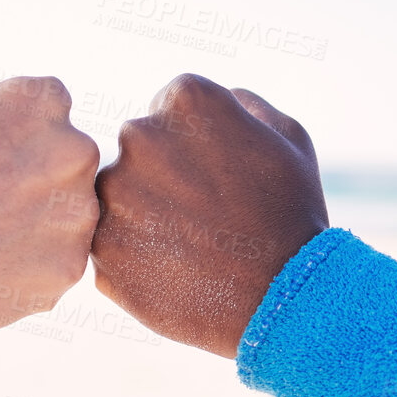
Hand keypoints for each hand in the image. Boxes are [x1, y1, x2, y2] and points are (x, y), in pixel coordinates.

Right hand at [0, 77, 100, 342]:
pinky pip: (54, 267)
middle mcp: (74, 151)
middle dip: (32, 183)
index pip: (47, 114)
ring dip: (34, 230)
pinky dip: (26, 273)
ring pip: (65, 221)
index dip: (11, 139)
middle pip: (65, 167)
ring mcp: (76, 215)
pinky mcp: (68, 269)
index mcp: (41, 101)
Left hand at [91, 74, 327, 356]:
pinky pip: (109, 242)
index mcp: (185, 101)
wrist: (285, 297)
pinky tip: (175, 268)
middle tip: (203, 213)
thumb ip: (244, 103)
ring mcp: (114, 194)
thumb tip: (219, 98)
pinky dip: (134, 255)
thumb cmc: (294, 213)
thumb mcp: (290, 137)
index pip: (167, 108)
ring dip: (143, 214)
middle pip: (138, 148)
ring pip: (118, 196)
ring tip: (190, 245)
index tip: (217, 174)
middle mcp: (139, 136)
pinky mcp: (101, 247)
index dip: (195, 145)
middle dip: (163, 174)